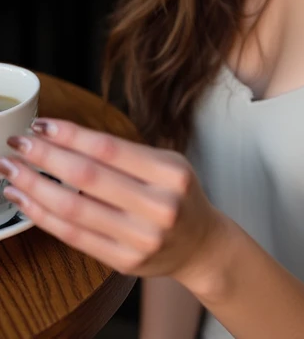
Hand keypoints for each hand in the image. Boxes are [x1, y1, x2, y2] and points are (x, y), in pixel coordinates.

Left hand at [0, 119, 221, 285]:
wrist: (200, 245)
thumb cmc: (178, 195)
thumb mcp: (166, 163)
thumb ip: (124, 154)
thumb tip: (63, 138)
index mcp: (170, 173)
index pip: (108, 148)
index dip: (70, 135)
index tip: (40, 125)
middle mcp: (158, 206)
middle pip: (87, 177)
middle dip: (45, 157)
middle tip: (16, 144)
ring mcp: (140, 238)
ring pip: (74, 209)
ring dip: (35, 188)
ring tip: (11, 173)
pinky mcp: (124, 262)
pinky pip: (75, 237)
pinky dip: (44, 218)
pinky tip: (26, 202)